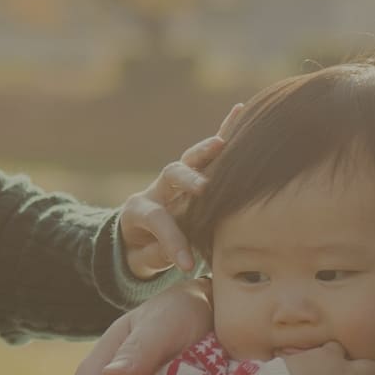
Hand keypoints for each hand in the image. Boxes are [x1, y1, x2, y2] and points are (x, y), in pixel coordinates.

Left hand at [116, 104, 242, 279]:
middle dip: (187, 179)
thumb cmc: (139, 253)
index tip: (186, 264)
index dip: (172, 240)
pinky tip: (241, 110)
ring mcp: (174, 180)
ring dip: (207, 151)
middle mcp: (156, 189)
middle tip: (203, 188)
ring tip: (223, 144)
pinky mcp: (191, 175)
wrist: (133, 238)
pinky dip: (224, 131)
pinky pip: (208, 152)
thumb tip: (177, 253)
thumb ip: (154, 256)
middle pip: (170, 175)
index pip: (157, 219)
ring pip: (190, 159)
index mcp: (138, 211)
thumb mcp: (139, 261)